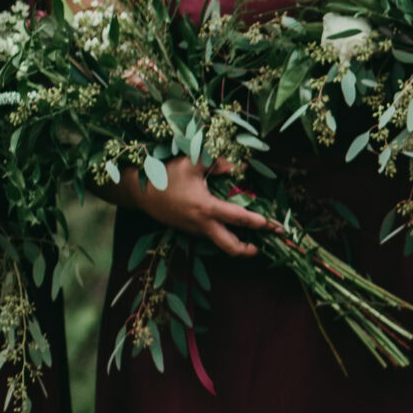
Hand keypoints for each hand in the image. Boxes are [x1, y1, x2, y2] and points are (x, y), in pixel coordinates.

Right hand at [122, 157, 268, 257]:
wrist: (139, 192)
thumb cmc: (166, 174)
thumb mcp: (193, 162)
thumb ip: (220, 163)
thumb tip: (242, 167)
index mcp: (206, 208)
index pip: (238, 219)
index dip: (258, 223)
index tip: (273, 225)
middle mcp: (202, 224)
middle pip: (230, 247)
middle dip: (250, 250)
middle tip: (268, 245)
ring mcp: (195, 230)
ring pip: (221, 243)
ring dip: (239, 243)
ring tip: (258, 239)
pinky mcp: (190, 230)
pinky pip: (212, 236)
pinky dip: (226, 235)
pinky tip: (235, 227)